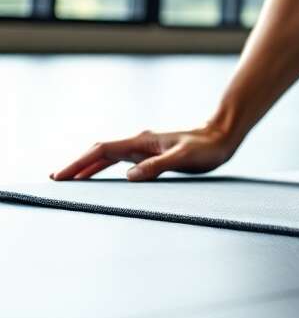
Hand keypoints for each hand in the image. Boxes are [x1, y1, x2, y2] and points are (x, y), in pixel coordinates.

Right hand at [50, 126, 237, 181]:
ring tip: (71, 180)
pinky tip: (101, 177)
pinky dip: (106, 168)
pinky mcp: (152, 154)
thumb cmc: (207, 148)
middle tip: (56, 180)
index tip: (61, 176)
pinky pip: (121, 161)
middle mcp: (140, 143)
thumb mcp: (184, 158)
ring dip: (89, 167)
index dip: (80, 163)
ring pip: (109, 157)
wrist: (223, 136)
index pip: (101, 151)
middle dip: (77, 165)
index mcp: (142, 141)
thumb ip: (158, 166)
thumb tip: (129, 176)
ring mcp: (145, 148)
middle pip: (99, 153)